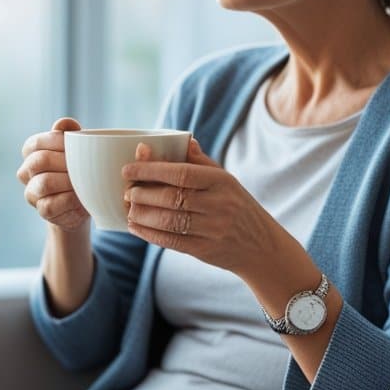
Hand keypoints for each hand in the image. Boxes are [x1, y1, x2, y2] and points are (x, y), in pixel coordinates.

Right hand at [17, 118, 90, 231]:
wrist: (86, 198)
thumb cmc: (79, 167)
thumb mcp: (77, 148)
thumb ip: (70, 133)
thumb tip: (65, 123)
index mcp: (31, 152)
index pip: (36, 143)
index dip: (58, 142)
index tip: (79, 146)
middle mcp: (26, 172)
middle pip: (39, 161)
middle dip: (65, 161)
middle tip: (85, 164)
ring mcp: (32, 193)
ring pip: (44, 183)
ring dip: (67, 180)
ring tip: (84, 180)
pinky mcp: (43, 211)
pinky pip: (52, 204)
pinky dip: (69, 199)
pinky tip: (80, 196)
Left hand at [123, 137, 284, 276]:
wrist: (262, 246)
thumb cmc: (238, 206)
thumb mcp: (227, 180)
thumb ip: (202, 162)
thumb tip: (182, 139)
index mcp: (222, 181)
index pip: (181, 172)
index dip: (150, 170)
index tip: (127, 169)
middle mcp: (218, 204)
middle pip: (171, 197)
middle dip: (142, 194)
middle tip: (127, 191)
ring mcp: (212, 229)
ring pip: (168, 220)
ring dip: (142, 214)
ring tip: (129, 208)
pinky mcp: (205, 250)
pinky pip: (171, 241)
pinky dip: (149, 233)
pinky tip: (135, 226)